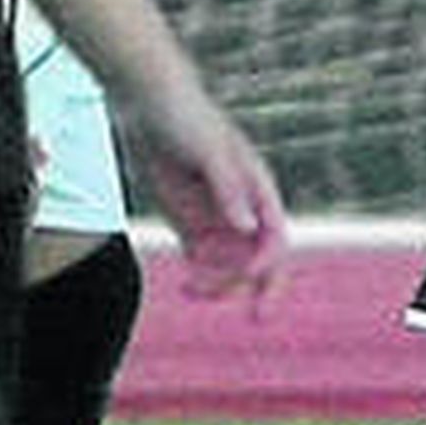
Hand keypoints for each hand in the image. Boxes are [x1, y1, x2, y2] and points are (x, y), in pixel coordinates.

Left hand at [134, 89, 288, 309]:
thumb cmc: (188, 120)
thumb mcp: (209, 151)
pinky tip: (185, 282)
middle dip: (264, 288)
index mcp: (257, 189)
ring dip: (221, 286)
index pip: (275, 237)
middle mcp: (242, 208)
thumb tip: (248, 227)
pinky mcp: (191, 224)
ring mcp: (217, 218)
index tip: (248, 277)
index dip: (267, 262)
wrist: (150, 107)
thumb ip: (228, 188)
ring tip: (191, 290)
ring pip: (232, 268)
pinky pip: (204, 263)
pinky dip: (201, 280)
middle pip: (263, 259)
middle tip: (258, 317)